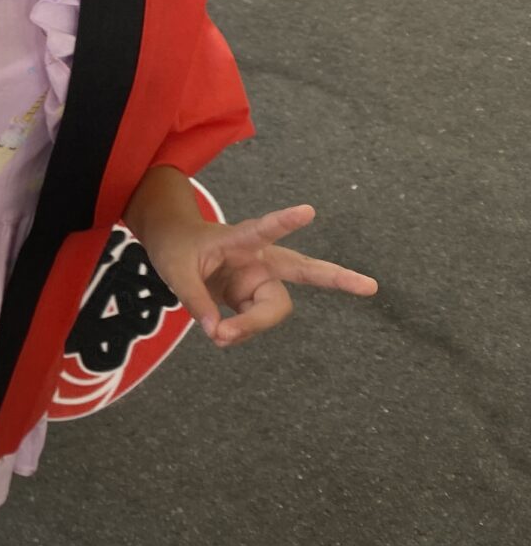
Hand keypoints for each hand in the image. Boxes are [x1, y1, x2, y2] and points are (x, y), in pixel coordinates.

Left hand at [141, 204, 376, 347]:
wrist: (176, 248)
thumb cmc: (177, 249)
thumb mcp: (174, 271)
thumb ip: (195, 300)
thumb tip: (217, 333)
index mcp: (239, 239)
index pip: (263, 230)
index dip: (284, 222)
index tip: (308, 210)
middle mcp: (259, 259)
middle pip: (302, 271)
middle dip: (336, 278)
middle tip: (371, 286)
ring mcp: (261, 279)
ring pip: (274, 309)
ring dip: (252, 326)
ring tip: (219, 335)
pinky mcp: (255, 297)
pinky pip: (257, 321)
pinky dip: (240, 332)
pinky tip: (221, 333)